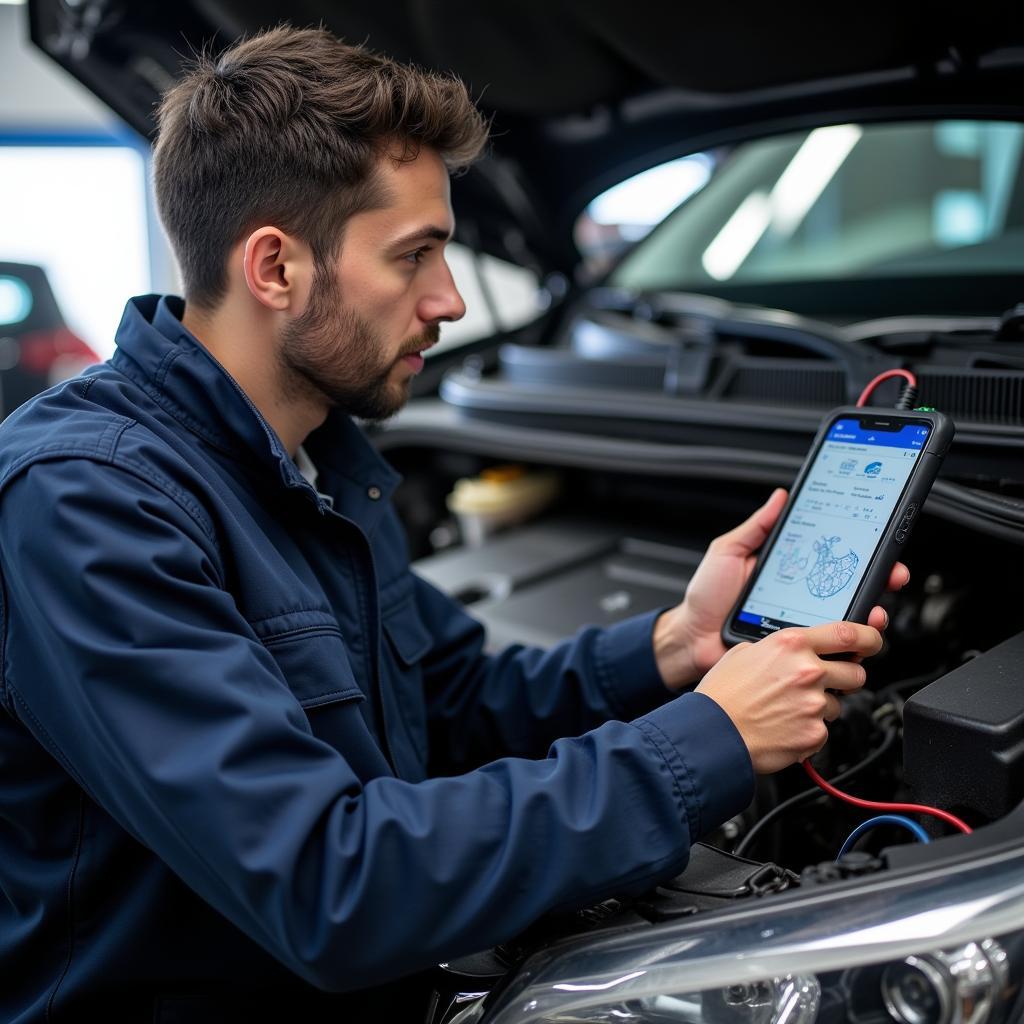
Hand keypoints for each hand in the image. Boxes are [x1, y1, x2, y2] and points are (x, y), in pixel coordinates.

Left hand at [652, 488, 909, 689]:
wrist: (691, 636)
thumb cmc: (707, 597)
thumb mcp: (729, 551)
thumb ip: (757, 527)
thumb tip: (781, 497)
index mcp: (793, 574)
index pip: (835, 560)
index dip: (863, 553)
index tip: (883, 544)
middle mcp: (804, 600)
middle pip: (853, 592)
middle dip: (880, 582)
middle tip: (890, 577)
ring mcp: (803, 628)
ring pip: (849, 626)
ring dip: (869, 617)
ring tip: (872, 611)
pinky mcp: (798, 655)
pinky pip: (830, 654)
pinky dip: (847, 650)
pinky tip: (851, 643)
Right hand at [695, 621, 882, 773]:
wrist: (713, 733)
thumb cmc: (723, 694)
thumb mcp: (745, 653)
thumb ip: (778, 649)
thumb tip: (797, 652)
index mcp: (792, 644)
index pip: (850, 632)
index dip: (870, 636)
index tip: (872, 641)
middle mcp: (807, 670)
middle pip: (855, 672)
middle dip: (845, 679)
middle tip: (821, 685)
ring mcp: (813, 704)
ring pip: (838, 704)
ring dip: (820, 706)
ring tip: (788, 709)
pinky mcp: (814, 734)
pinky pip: (823, 730)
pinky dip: (808, 730)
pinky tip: (784, 726)